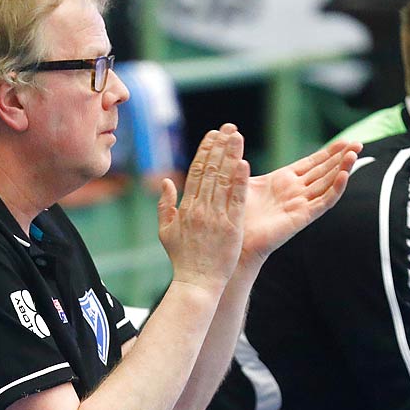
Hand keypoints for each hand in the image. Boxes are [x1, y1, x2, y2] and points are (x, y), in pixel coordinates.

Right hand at [158, 126, 247, 294]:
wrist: (196, 282)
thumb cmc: (182, 259)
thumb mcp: (165, 231)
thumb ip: (165, 205)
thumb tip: (166, 181)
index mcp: (186, 207)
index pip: (196, 171)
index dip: (205, 150)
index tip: (213, 134)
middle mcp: (200, 208)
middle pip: (210, 170)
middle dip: (220, 146)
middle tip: (229, 127)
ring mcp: (216, 217)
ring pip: (224, 180)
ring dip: (231, 156)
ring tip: (237, 136)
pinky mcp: (231, 227)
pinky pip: (236, 200)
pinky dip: (240, 181)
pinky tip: (244, 164)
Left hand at [236, 140, 359, 263]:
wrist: (234, 241)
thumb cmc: (235, 214)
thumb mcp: (240, 180)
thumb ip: (241, 161)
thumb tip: (234, 138)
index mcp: (284, 181)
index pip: (313, 163)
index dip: (329, 152)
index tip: (345, 141)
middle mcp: (296, 192)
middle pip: (325, 171)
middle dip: (342, 157)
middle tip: (359, 143)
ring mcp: (300, 205)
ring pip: (327, 184)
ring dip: (342, 169)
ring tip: (354, 154)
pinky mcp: (302, 218)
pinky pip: (323, 203)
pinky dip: (335, 190)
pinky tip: (343, 176)